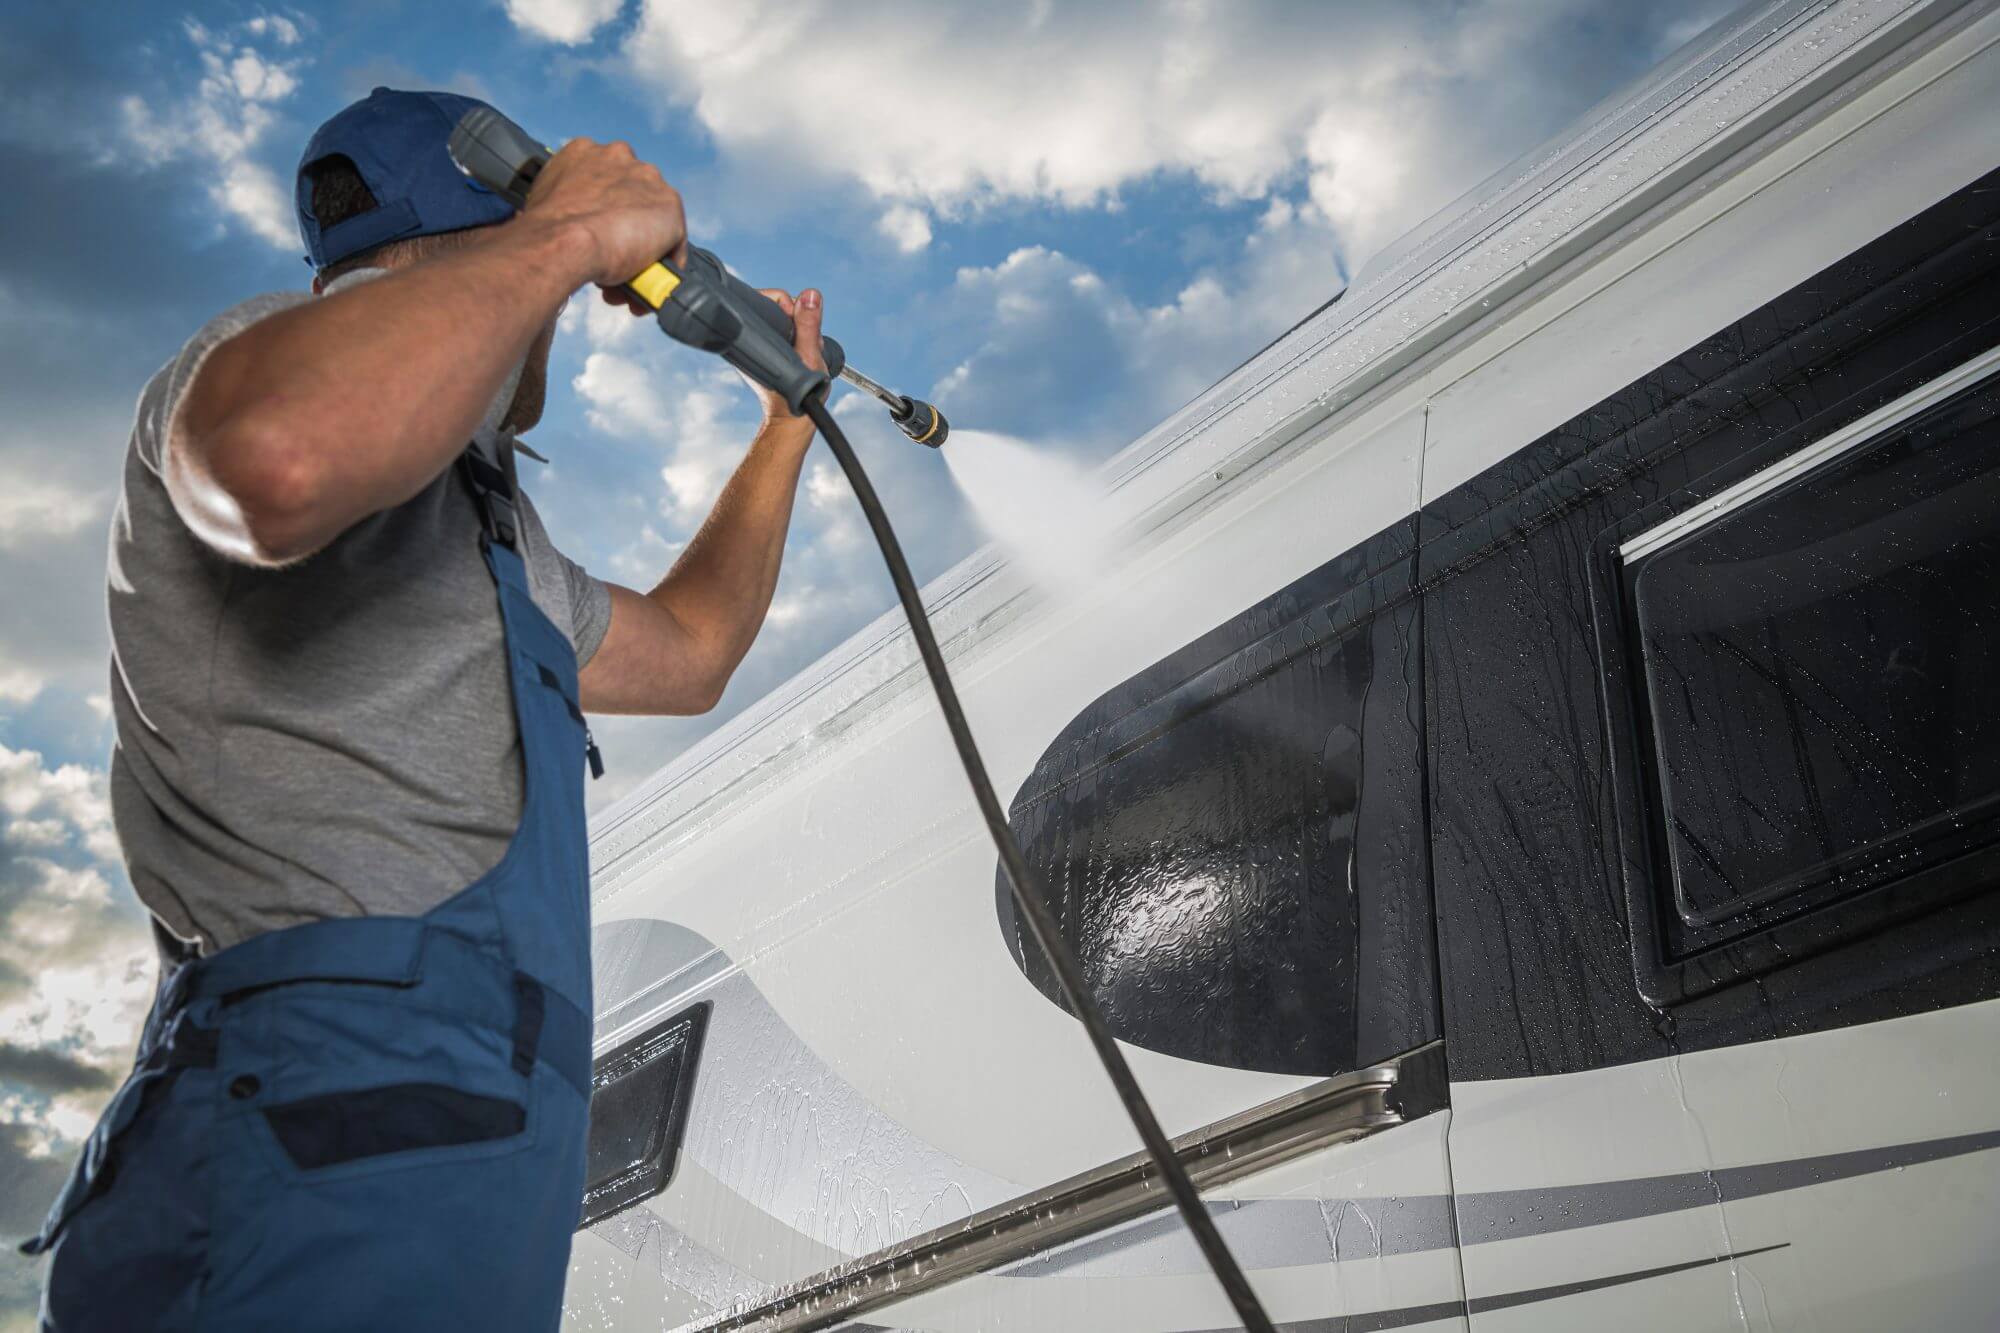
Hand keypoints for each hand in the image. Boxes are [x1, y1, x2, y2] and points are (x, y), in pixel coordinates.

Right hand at [524, 137, 687, 290]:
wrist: (563, 242)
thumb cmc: (545, 232)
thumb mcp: (547, 206)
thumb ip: (566, 207)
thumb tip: (570, 229)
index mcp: (583, 153)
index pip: (602, 183)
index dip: (599, 216)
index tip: (592, 239)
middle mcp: (618, 156)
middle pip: (629, 199)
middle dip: (621, 233)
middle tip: (608, 264)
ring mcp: (646, 179)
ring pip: (650, 220)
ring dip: (642, 253)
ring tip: (623, 283)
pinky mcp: (669, 204)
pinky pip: (673, 240)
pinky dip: (664, 265)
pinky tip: (647, 286)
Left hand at [746, 287, 824, 423]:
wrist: (794, 418)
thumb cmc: (800, 394)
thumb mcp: (809, 356)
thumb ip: (808, 325)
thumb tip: (809, 295)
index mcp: (754, 338)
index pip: (769, 300)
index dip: (789, 306)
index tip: (800, 325)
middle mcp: (751, 340)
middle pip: (777, 310)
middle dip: (797, 320)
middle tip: (805, 343)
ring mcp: (757, 348)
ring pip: (781, 323)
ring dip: (798, 331)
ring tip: (804, 351)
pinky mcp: (764, 354)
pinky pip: (781, 335)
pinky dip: (794, 339)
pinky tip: (800, 353)